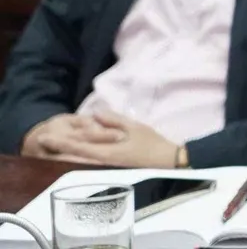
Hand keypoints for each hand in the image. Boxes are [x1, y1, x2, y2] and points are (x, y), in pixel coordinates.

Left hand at [37, 110, 178, 167]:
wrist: (167, 162)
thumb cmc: (153, 144)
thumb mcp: (136, 127)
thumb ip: (114, 120)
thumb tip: (95, 114)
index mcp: (107, 153)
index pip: (77, 147)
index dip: (59, 142)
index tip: (44, 137)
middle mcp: (101, 163)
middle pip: (73, 156)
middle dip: (57, 149)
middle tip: (42, 142)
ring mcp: (104, 168)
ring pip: (78, 161)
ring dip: (63, 154)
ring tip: (51, 148)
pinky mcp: (108, 170)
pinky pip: (86, 164)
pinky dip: (76, 158)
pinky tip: (70, 154)